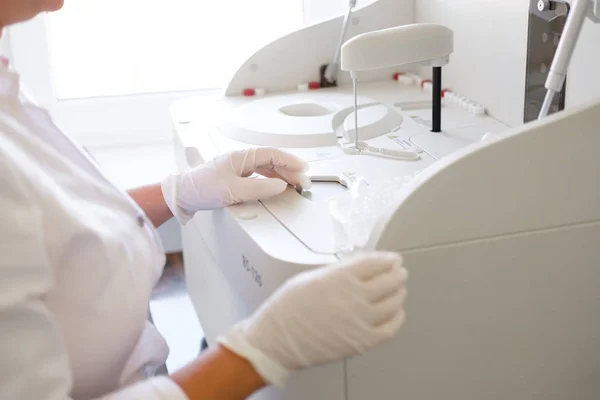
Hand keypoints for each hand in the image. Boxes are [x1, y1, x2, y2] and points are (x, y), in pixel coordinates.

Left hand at [161, 147, 309, 223]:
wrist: (181, 194)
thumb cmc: (201, 188)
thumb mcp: (233, 191)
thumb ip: (259, 188)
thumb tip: (280, 186)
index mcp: (241, 157)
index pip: (273, 154)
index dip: (290, 161)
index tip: (304, 169)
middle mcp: (241, 159)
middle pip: (272, 160)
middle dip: (290, 169)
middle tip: (304, 181)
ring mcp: (238, 168)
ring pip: (266, 167)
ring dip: (282, 175)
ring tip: (294, 184)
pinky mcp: (234, 177)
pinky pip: (259, 174)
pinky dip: (271, 179)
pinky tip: (276, 185)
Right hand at [217, 252, 407, 386]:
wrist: (277, 339)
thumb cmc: (288, 305)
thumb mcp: (311, 277)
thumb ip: (338, 273)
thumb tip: (360, 269)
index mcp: (341, 277)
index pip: (375, 263)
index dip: (387, 260)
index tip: (393, 259)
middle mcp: (355, 296)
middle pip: (389, 281)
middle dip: (397, 274)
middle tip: (399, 272)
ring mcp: (361, 320)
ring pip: (393, 302)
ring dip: (399, 293)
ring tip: (399, 290)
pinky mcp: (362, 342)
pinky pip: (390, 328)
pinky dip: (397, 318)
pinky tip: (396, 312)